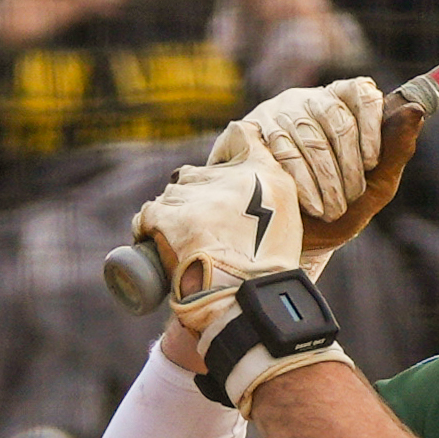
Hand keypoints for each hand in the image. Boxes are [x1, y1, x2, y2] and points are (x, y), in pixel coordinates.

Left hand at [136, 150, 297, 336]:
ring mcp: (198, 194)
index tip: (224, 179)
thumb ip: (274, 200)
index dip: (230, 149)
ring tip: (185, 246)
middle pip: (198, 174)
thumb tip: (250, 187)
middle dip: (196, 197)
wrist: (245, 302)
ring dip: (173, 215)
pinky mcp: (171, 215)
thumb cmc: (268, 274)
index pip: (241, 135)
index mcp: (268, 175)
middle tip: (205, 232)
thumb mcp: (290, 226)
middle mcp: (233, 176)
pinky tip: (156, 244)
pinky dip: (148, 228)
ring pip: (173, 195)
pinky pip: (148, 214)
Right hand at [221, 74, 417, 262]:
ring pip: (311, 137)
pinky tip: (311, 205)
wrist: (292, 238)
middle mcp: (311, 100)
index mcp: (344, 104)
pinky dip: (303, 183)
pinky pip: (284, 151)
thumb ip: (396, 151)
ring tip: (332, 209)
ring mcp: (279, 113)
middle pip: (336, 118)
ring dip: (327, 180)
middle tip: (352, 197)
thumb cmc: (339, 207)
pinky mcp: (253, 132)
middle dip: (349, 165)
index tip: (372, 161)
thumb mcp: (375, 185)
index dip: (371, 126)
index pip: (361, 92)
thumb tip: (416, 110)